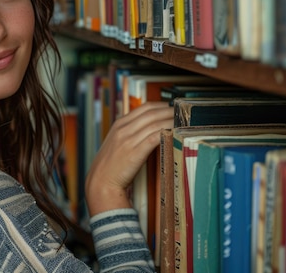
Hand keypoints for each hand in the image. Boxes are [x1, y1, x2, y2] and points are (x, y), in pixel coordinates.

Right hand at [85, 101, 172, 215]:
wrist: (102, 181)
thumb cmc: (111, 164)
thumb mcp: (117, 142)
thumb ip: (130, 132)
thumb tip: (150, 128)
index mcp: (119, 124)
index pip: (144, 108)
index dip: (161, 105)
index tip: (173, 107)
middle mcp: (123, 129)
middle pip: (151, 113)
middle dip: (169, 110)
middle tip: (183, 112)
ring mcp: (129, 139)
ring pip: (155, 123)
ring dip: (171, 120)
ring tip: (183, 121)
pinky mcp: (135, 152)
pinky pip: (155, 137)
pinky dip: (166, 132)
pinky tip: (175, 133)